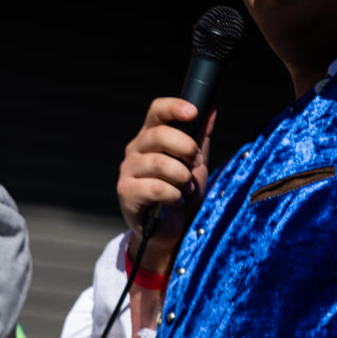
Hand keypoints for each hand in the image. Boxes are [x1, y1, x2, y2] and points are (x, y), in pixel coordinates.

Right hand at [116, 96, 212, 269]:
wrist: (171, 230)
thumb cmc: (182, 194)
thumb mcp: (196, 164)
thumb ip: (201, 137)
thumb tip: (211, 107)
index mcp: (151, 138)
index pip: (157, 111)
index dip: (174, 107)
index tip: (193, 112)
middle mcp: (135, 150)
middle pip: (160, 134)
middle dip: (186, 149)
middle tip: (196, 164)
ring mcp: (127, 171)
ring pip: (159, 163)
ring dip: (182, 178)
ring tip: (185, 188)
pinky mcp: (125, 192)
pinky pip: (155, 187)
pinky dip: (172, 195)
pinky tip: (175, 201)